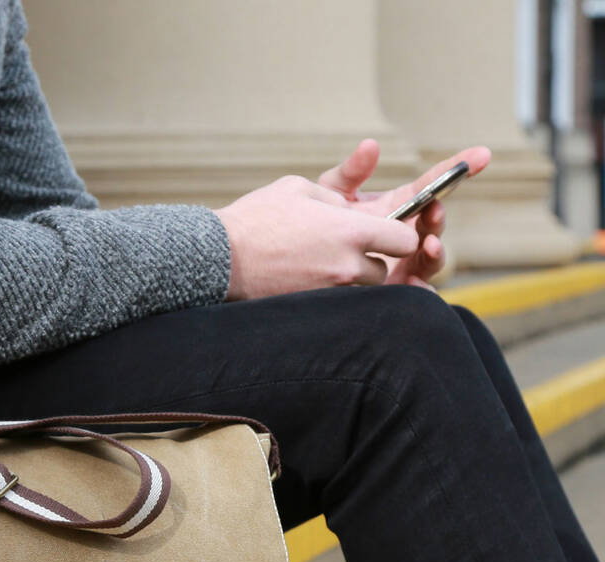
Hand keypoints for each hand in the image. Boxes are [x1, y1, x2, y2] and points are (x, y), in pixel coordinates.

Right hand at [213, 175, 418, 301]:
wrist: (220, 259)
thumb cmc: (257, 218)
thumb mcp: (299, 188)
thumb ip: (336, 197)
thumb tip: (350, 210)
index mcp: (351, 231)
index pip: (405, 241)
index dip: (400, 236)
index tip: (388, 234)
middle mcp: (347, 266)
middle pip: (384, 271)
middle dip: (372, 261)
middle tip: (347, 251)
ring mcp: (330, 293)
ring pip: (360, 290)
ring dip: (351, 280)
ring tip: (323, 266)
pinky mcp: (312, 309)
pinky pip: (336, 303)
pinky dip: (328, 294)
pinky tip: (306, 280)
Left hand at [318, 139, 491, 287]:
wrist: (301, 264)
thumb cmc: (320, 224)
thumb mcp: (333, 193)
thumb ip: (351, 172)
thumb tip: (370, 146)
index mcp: (401, 206)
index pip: (433, 186)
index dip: (457, 169)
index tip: (480, 155)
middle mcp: (408, 234)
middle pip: (434, 224)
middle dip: (438, 217)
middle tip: (433, 209)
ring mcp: (405, 263)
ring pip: (433, 258)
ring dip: (436, 251)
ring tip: (429, 243)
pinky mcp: (395, 290)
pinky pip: (416, 294)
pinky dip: (421, 292)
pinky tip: (416, 286)